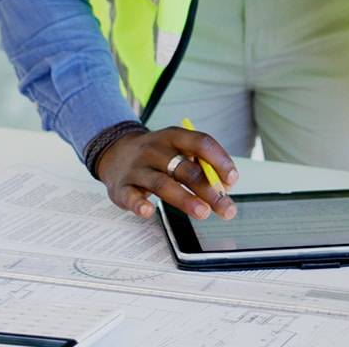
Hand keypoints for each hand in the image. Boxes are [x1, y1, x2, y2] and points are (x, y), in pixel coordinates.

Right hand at [95, 126, 238, 221]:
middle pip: (186, 169)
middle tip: (226, 207)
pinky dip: (140, 205)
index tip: (232, 179)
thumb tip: (225, 186)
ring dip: (185, 199)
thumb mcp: (178, 149)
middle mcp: (155, 149)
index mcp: (173, 136)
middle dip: (209, 189)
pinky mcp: (122, 187)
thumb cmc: (157, 155)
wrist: (116, 153)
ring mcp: (137, 168)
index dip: (219, 160)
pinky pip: (131, 196)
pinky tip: (149, 212)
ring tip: (203, 212)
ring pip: (163, 184)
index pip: (200, 143)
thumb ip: (201, 165)